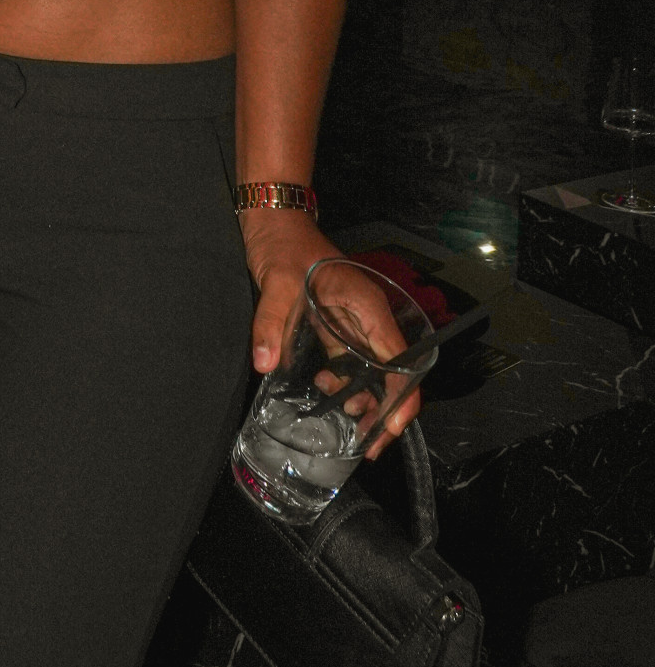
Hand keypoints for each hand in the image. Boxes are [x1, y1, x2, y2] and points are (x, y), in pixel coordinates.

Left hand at [240, 207, 421, 444]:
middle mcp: (368, 318)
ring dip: (363, 400)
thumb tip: (265, 364)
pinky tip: (324, 390)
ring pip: (372, 373)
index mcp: (367, 307)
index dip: (401, 398)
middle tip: (368, 445)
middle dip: (385, 412)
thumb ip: (270, 323)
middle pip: (393, 374)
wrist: (274, 221)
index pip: (400, 361)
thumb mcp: (277, 281)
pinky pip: (350, 364)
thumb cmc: (284, 244)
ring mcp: (353, 324)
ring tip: (341, 418)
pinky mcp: (336, 327)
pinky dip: (344, 384)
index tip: (387, 427)